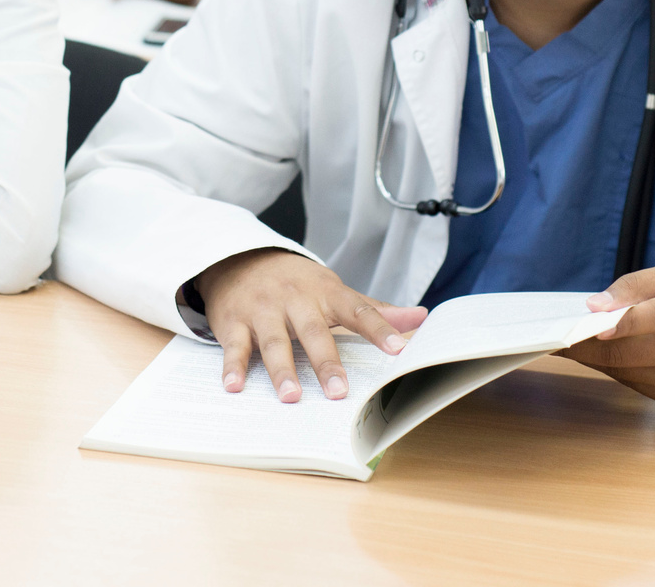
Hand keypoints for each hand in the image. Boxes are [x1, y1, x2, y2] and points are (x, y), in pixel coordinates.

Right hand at [194, 248, 426, 402]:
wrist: (240, 258)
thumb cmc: (296, 282)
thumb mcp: (333, 290)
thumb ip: (374, 309)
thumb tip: (420, 317)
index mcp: (325, 293)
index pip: (357, 310)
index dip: (379, 328)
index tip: (397, 348)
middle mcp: (294, 299)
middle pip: (313, 331)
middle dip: (325, 362)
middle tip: (338, 392)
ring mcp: (263, 310)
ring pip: (274, 342)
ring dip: (282, 370)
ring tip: (291, 396)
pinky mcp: (234, 321)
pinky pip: (233, 345)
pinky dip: (233, 366)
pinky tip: (235, 386)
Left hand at [561, 262, 654, 406]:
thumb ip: (636, 286)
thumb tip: (595, 305)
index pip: (649, 318)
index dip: (614, 323)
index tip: (581, 323)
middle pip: (626, 352)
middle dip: (583, 345)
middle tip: (552, 336)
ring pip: (626, 372)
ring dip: (597, 358)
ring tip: (573, 342)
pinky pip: (638, 384)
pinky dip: (620, 370)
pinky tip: (609, 354)